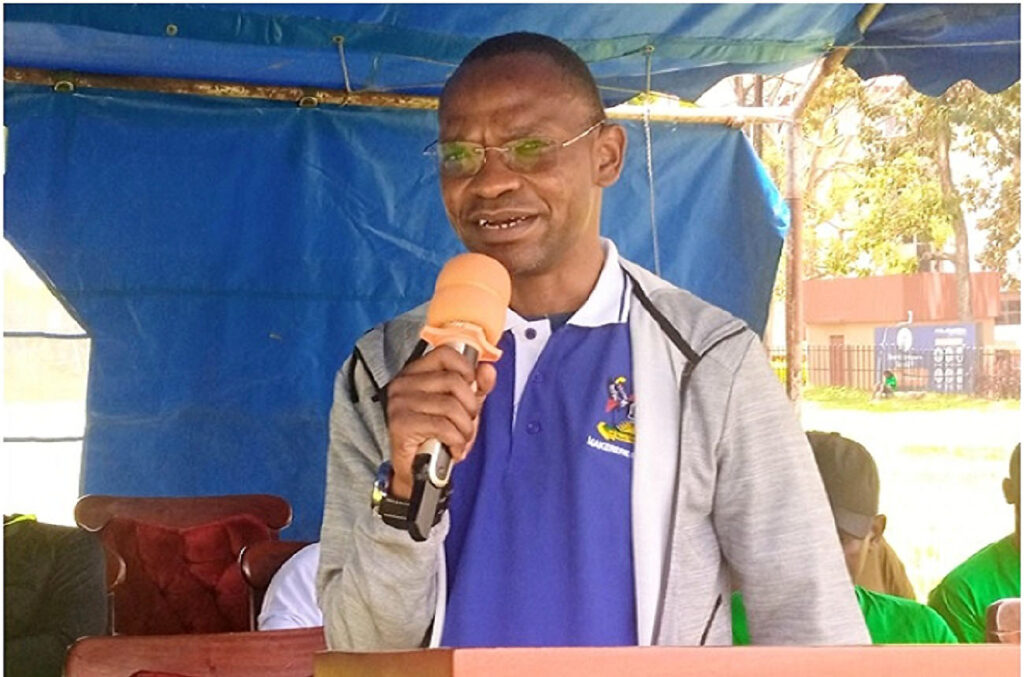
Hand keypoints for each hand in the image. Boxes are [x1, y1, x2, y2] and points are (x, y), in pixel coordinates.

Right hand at [385, 346, 496, 498]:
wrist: (417, 470)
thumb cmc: (437, 435)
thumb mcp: (462, 407)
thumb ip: (477, 387)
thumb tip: (488, 370)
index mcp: (416, 373)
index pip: (445, 354)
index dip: (467, 369)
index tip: (472, 386)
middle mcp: (404, 383)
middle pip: (453, 381)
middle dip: (470, 407)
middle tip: (467, 422)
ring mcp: (400, 403)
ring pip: (450, 406)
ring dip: (465, 428)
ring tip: (461, 438)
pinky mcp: (401, 424)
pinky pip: (442, 426)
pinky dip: (456, 441)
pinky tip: (453, 448)